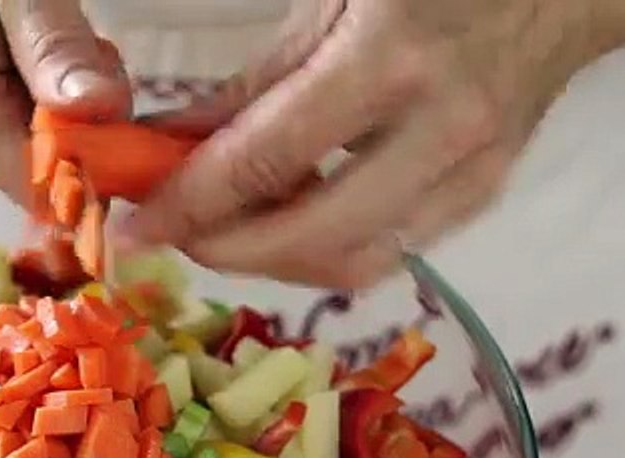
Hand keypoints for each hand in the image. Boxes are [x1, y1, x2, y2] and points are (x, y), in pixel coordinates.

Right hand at [0, 0, 130, 204]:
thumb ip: (56, 51)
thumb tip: (103, 109)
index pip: (52, 188)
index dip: (100, 159)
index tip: (118, 106)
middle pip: (54, 173)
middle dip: (85, 119)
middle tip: (76, 47)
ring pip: (43, 159)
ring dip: (66, 111)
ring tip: (41, 45)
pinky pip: (17, 145)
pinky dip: (39, 112)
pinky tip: (25, 65)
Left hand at [117, 0, 605, 287]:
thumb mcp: (331, 2)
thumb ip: (250, 85)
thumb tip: (173, 146)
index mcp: (388, 59)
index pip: (268, 160)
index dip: (192, 204)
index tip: (138, 227)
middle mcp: (439, 127)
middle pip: (314, 237)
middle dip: (228, 252)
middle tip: (178, 238)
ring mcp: (473, 172)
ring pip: (356, 264)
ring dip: (277, 263)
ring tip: (228, 234)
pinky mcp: (486, 197)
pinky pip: (392, 252)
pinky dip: (328, 252)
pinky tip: (292, 226)